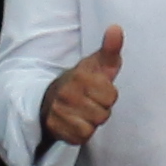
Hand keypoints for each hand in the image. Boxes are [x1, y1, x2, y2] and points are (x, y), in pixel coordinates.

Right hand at [44, 27, 125, 143]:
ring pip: (93, 126)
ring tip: (82, 111)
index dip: (108, 94)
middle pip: (103, 114)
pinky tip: (74, 121)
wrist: (49, 98)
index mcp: (79, 76)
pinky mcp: (55, 129)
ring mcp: (59, 112)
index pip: (111, 96)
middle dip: (100, 109)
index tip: (97, 89)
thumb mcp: (97, 63)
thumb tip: (116, 28)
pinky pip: (81, 137)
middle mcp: (66, 94)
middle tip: (88, 101)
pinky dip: (81, 132)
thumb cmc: (81, 81)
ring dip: (91, 121)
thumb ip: (110, 48)